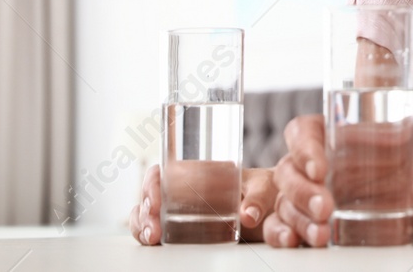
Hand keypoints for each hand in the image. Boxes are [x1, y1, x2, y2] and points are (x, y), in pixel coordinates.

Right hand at [128, 163, 283, 244]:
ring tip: (152, 238)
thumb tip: (249, 216)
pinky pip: (155, 228)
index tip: (155, 202)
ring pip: (147, 212)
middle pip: (150, 194)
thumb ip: (258, 199)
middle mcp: (182, 188)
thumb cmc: (264, 188)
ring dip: (142, 224)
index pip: (163, 171)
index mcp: (197, 170)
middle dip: (144, 210)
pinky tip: (152, 241)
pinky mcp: (180, 227)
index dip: (152, 184)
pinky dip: (146, 233)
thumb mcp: (264, 186)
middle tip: (153, 229)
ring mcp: (178, 208)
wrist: (271, 205)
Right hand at [269, 114, 330, 246]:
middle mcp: (311, 162)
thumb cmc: (412, 157)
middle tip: (325, 208)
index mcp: (330, 132)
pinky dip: (281, 234)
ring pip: (284, 202)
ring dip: (299, 219)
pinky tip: (294, 241)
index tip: (319, 169)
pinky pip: (280, 225)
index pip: (303, 132)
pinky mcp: (305, 218)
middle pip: (288, 171)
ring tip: (321, 235)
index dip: (304, 149)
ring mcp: (304, 192)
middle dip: (302, 192)